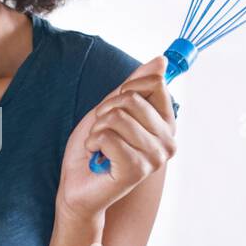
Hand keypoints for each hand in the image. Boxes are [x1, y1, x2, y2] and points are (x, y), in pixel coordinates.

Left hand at [55, 55, 177, 220]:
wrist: (78, 184)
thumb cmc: (96, 148)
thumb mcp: (113, 108)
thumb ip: (136, 86)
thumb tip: (162, 60)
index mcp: (166, 124)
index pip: (154, 83)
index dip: (126, 88)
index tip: (114, 106)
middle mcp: (167, 141)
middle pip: (132, 99)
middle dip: (106, 110)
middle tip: (102, 129)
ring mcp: (155, 157)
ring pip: (118, 117)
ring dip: (98, 128)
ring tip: (99, 145)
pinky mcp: (137, 170)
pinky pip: (108, 137)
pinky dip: (94, 143)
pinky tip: (97, 156)